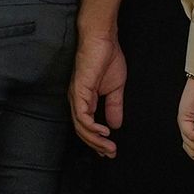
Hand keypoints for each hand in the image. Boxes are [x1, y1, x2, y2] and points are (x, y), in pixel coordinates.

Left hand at [69, 27, 125, 155]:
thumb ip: (114, 106)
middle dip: (97, 145)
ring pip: (81, 127)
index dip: (97, 141)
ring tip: (109, 147)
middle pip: (83, 131)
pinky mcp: (79, 92)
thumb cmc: (108, 58)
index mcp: (85, 100)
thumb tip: (115, 125)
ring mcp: (77, 97)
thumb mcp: (116, 88)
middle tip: (111, 153)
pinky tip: (105, 132)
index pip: (87, 127)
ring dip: (96, 140)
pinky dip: (93, 127)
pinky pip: (82, 116)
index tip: (109, 151)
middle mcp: (78, 101)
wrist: (103, 40)